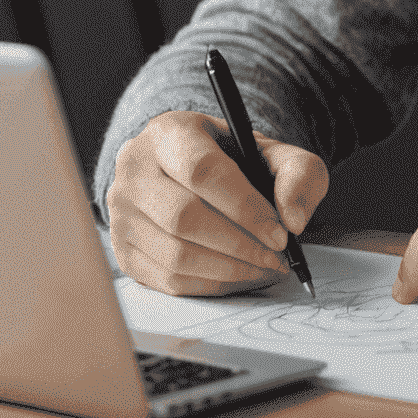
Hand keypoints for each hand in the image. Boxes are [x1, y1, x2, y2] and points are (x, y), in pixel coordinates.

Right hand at [107, 109, 328, 296]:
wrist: (193, 170)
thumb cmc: (235, 159)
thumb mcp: (274, 151)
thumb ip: (298, 174)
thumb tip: (294, 220)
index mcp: (169, 132)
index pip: (203, 172)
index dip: (245, 207)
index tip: (280, 233)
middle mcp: (133, 170)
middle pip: (184, 217)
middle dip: (239, 244)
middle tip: (276, 257)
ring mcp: (120, 213)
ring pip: (174, 254)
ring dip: (228, 269)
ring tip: (264, 268)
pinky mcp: (122, 251)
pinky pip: (167, 280)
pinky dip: (210, 285)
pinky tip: (239, 277)